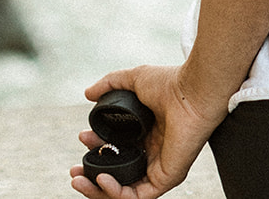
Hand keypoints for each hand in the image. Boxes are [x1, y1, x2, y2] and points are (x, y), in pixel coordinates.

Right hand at [69, 65, 228, 198]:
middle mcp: (153, 153)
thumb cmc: (172, 83)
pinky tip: (102, 178)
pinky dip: (115, 192)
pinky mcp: (166, 178)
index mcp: (147, 135)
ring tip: (79, 181)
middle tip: (75, 170)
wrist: (193, 91)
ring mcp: (159, 167)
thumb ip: (110, 84)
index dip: (96, 149)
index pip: (116, 151)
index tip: (83, 137)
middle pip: (117, 175)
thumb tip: (88, 94)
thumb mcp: (134, 80)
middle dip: (91, 176)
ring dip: (97, 190)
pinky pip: (137, 196)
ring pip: (123, 191)